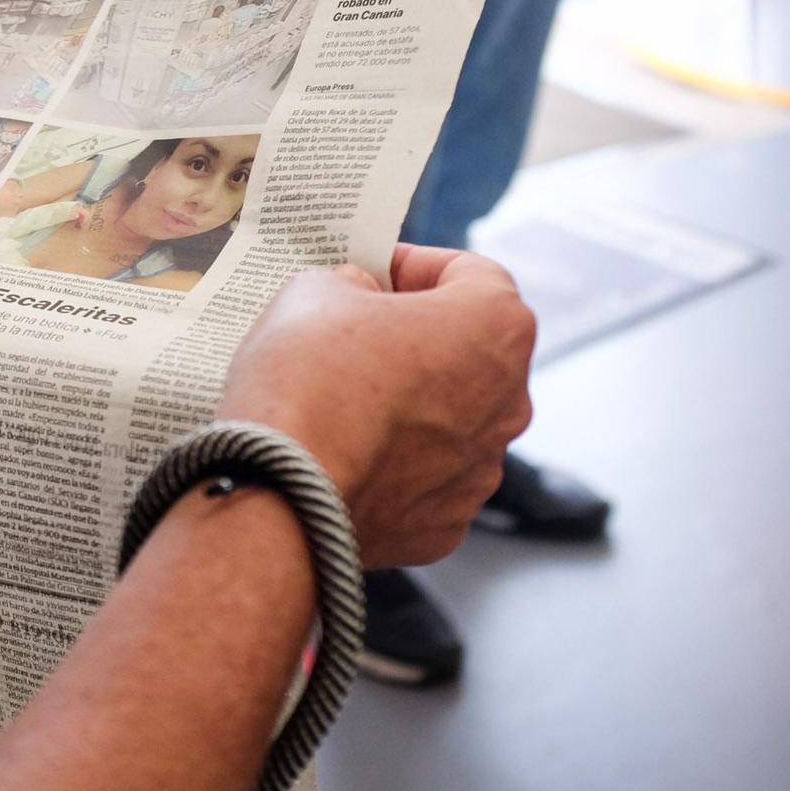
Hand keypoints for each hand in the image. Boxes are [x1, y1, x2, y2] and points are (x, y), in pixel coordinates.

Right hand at [215, 245, 534, 568]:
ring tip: (336, 402)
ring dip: (404, 405)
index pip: (469, 272)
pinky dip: (388, 466)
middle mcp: (509, 401)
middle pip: (465, 351)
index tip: (371, 273)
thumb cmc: (306, 381)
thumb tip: (358, 299)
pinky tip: (339, 455)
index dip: (413, 265)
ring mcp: (481, 471)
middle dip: (412, 339)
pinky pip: (420, 480)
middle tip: (349, 334)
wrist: (280, 491)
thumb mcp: (314, 290)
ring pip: (446, 421)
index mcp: (496, 326)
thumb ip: (351, 283)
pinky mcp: (445, 525)